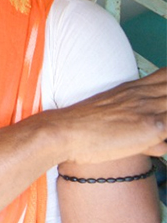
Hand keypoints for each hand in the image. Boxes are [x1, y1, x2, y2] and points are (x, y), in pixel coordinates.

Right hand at [42, 68, 166, 163]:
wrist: (64, 132)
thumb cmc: (82, 129)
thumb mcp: (111, 120)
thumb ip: (141, 129)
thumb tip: (161, 146)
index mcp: (132, 89)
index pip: (165, 76)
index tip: (163, 101)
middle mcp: (142, 95)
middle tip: (159, 123)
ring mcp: (148, 108)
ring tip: (157, 133)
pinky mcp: (152, 125)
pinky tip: (158, 146)